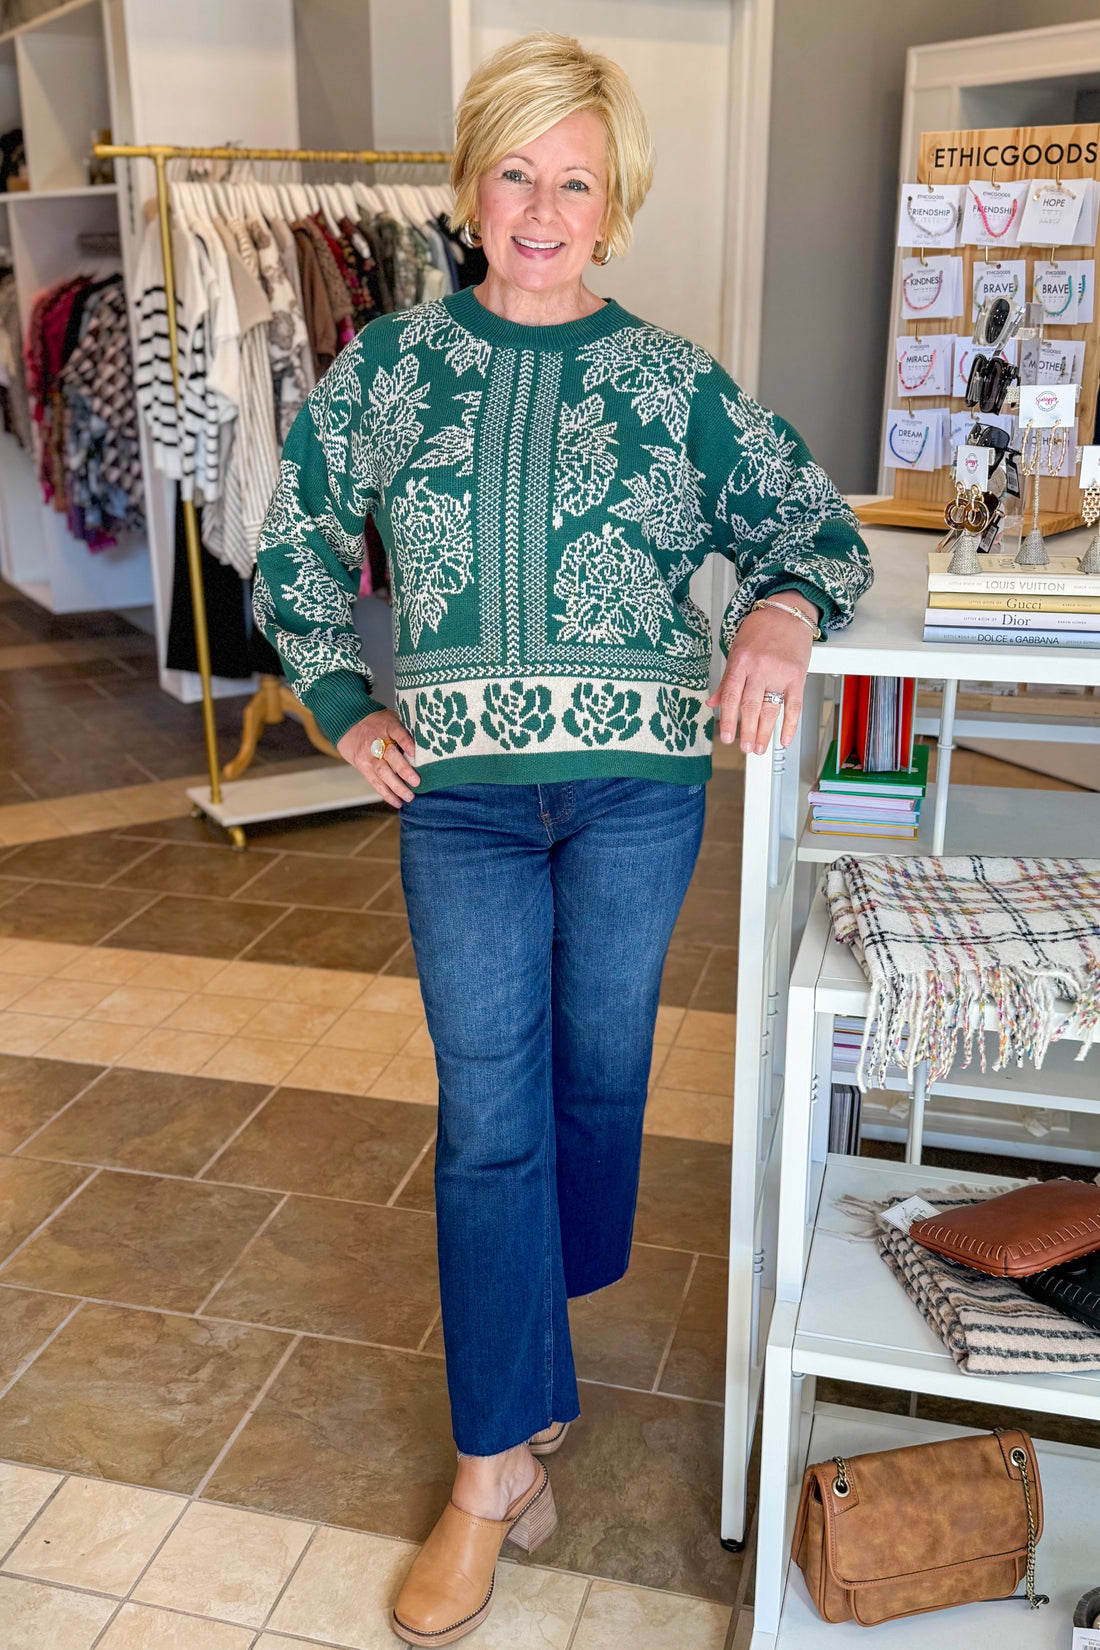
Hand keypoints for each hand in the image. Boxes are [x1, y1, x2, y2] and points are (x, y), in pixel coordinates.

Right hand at [337, 708, 419, 807]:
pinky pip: (375, 782)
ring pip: (382, 772)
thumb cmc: (378, 722)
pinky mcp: (363, 767)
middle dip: (403, 770)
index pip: (397, 732)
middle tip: (416, 782)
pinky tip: (397, 802)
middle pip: (390, 755)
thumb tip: (427, 745)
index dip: (405, 741)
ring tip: (409, 797)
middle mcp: (376, 741)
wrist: (349, 724)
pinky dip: (386, 794)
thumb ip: (405, 730)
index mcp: (387, 725)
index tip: (415, 751)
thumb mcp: (391, 718)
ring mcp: (368, 755)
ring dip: (396, 786)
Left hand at [706, 595, 817, 754]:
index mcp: (741, 661)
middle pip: (751, 706)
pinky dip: (789, 724)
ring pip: (770, 709)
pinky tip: (784, 738)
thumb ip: (727, 679)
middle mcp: (760, 667)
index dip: (728, 719)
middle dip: (746, 731)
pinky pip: (793, 704)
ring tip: (759, 748)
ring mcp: (779, 672)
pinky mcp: (797, 675)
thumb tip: (713, 703)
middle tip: (745, 748)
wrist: (788, 612)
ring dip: (764, 732)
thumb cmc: (761, 629)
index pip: (732, 696)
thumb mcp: (737, 650)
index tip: (726, 737)